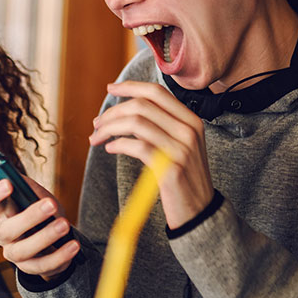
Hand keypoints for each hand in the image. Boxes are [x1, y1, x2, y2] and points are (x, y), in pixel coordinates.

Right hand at [0, 175, 79, 276]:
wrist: (56, 239)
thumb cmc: (42, 212)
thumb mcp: (35, 194)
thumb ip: (23, 183)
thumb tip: (3, 168)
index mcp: (0, 213)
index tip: (8, 183)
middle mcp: (3, 235)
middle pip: (7, 229)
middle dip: (29, 217)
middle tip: (50, 204)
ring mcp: (15, 253)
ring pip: (24, 249)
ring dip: (46, 236)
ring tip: (64, 225)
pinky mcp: (30, 268)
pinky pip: (43, 265)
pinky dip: (60, 255)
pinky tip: (73, 244)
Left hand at [88, 81, 213, 228]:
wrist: (200, 210)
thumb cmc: (184, 176)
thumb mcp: (180, 145)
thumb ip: (162, 125)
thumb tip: (127, 109)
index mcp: (191, 120)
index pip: (157, 92)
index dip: (131, 87)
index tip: (110, 89)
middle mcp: (189, 130)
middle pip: (143, 105)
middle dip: (113, 111)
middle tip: (96, 123)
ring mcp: (181, 148)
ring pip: (136, 123)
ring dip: (110, 128)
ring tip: (97, 137)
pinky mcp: (171, 168)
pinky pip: (137, 146)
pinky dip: (118, 144)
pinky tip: (110, 149)